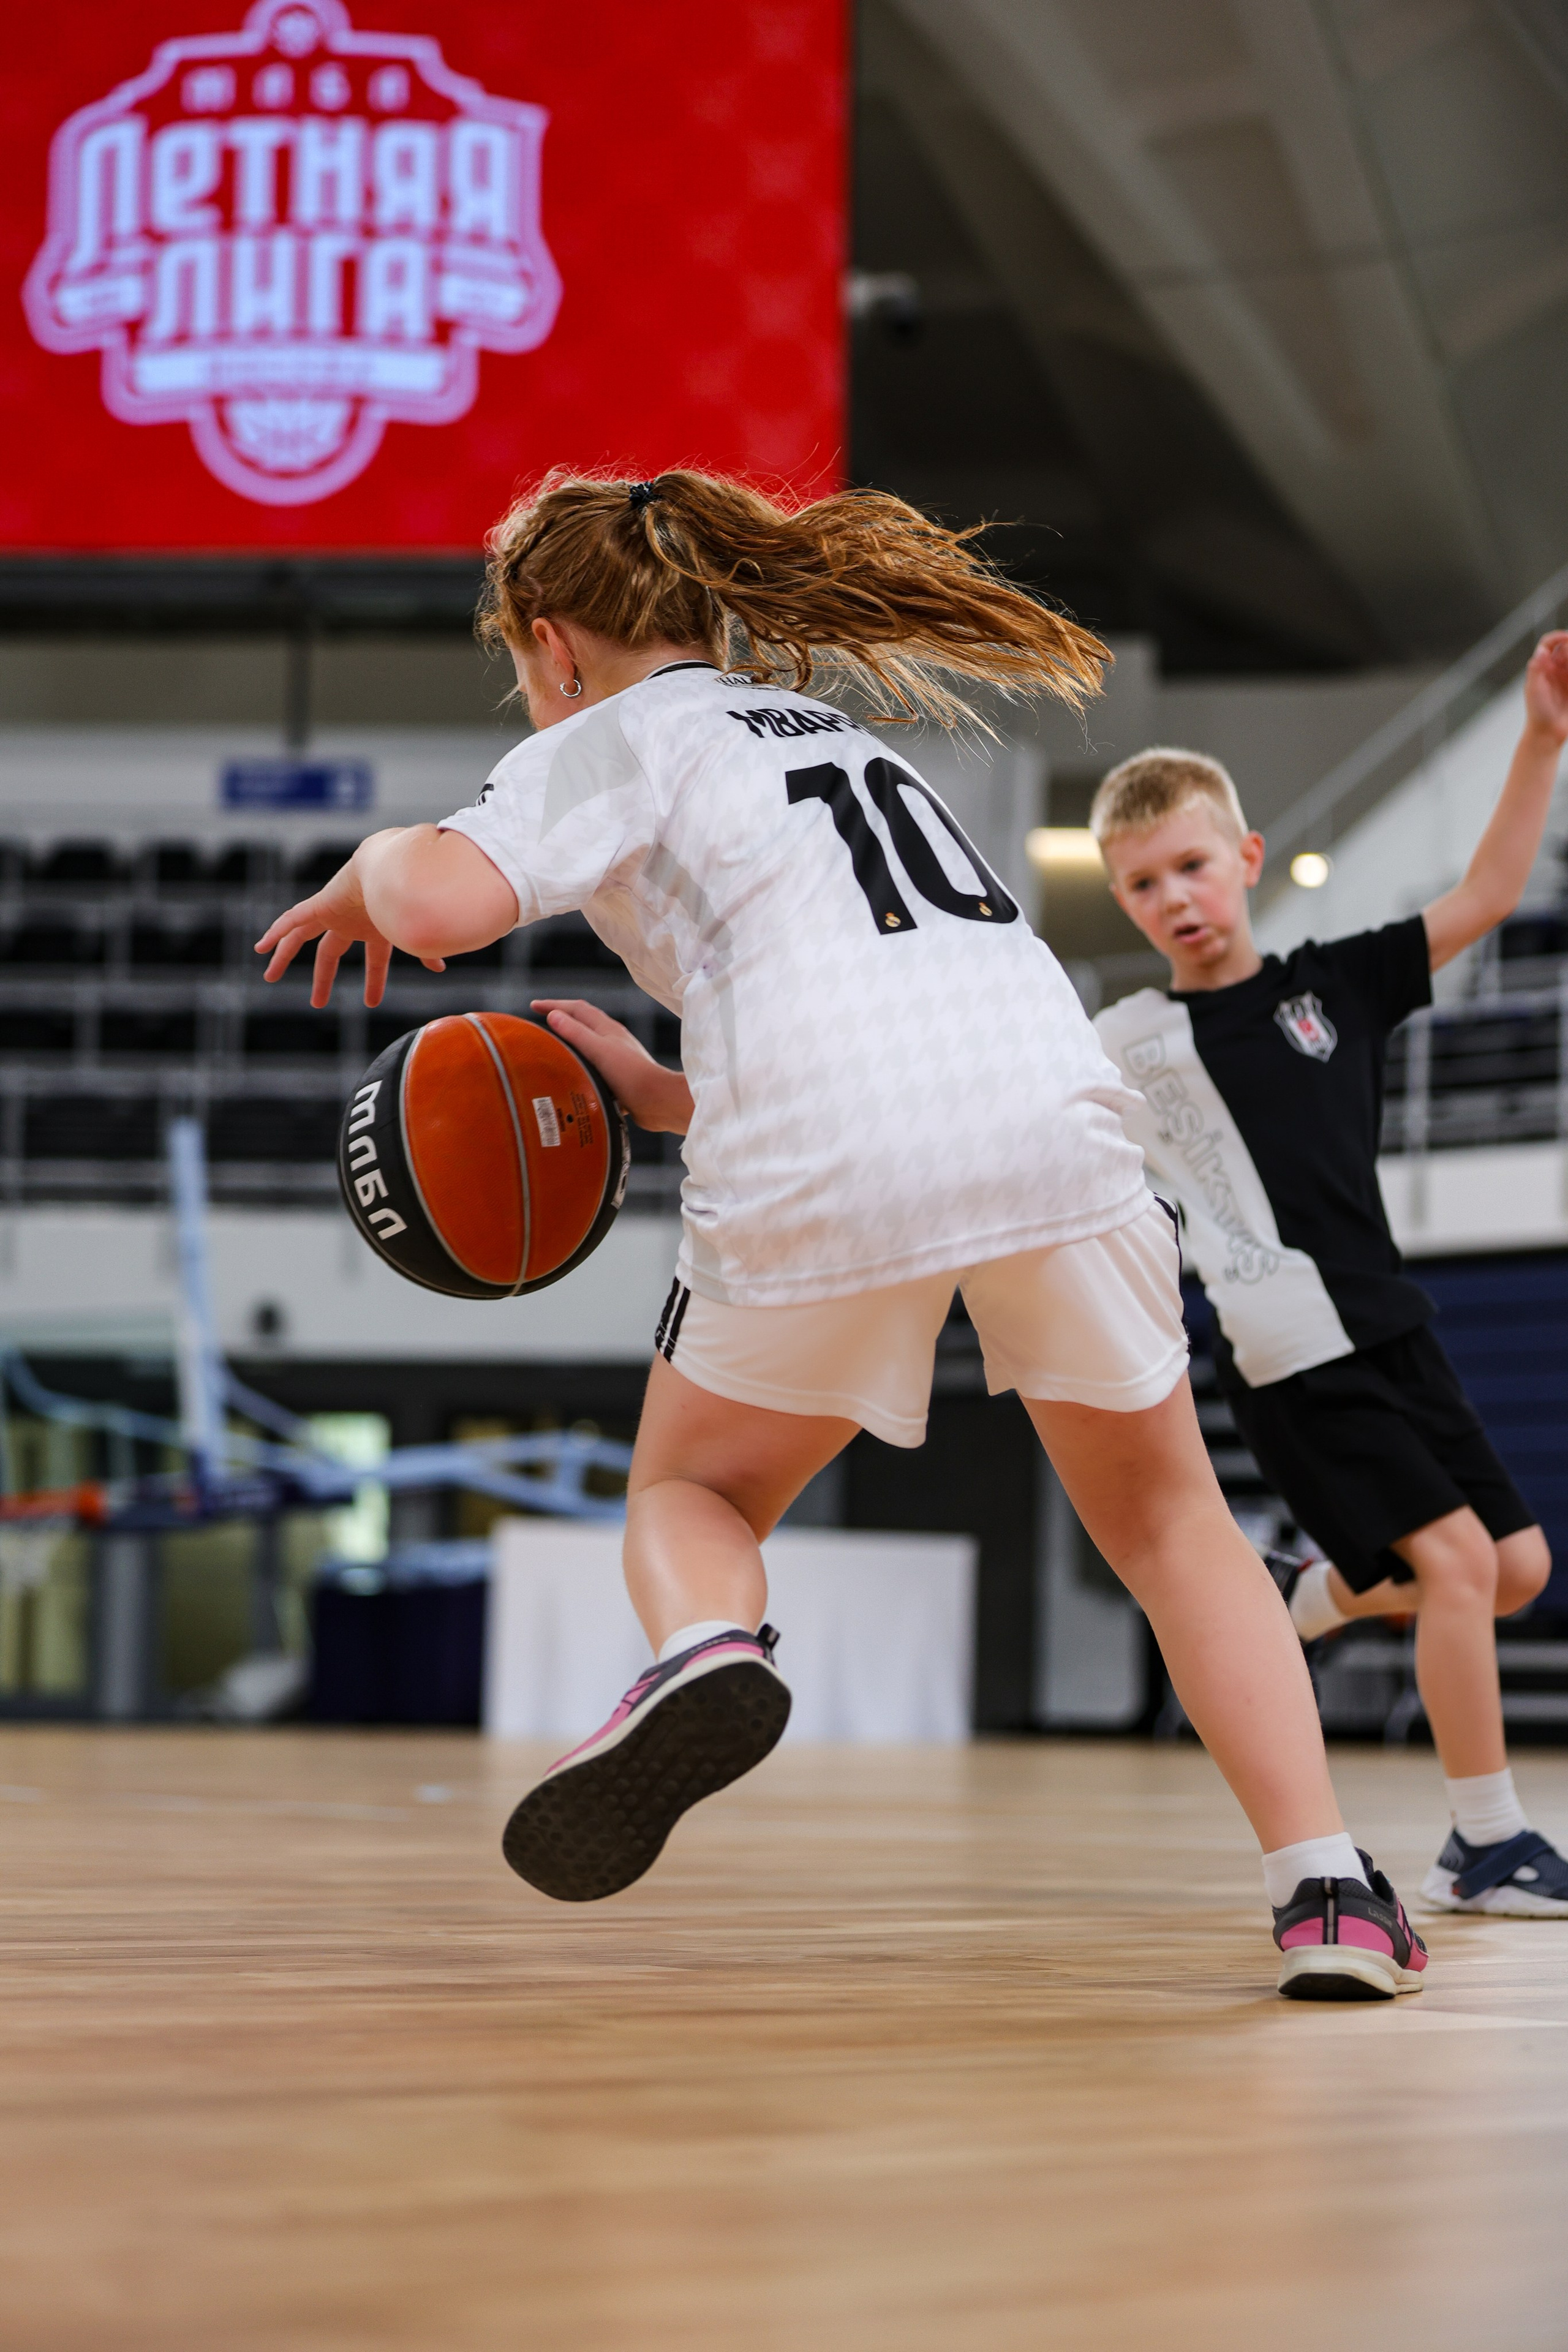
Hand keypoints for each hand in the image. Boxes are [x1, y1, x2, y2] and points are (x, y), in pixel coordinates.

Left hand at [254, 848, 445, 1008]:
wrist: (399, 865)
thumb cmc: (413, 892)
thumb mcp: (417, 932)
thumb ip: (426, 951)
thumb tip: (442, 969)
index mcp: (376, 928)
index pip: (374, 959)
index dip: (374, 980)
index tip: (372, 1002)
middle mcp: (351, 921)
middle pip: (330, 953)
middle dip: (323, 977)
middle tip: (317, 1003)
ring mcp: (333, 912)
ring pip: (301, 937)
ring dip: (285, 956)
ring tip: (269, 976)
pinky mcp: (320, 903)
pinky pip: (292, 919)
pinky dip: (276, 932)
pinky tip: (261, 948)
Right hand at [532, 998, 692, 1132]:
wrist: (659, 1101)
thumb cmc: (631, 1075)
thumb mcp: (599, 1051)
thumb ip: (577, 1033)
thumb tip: (554, 1015)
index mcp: (608, 1029)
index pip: (577, 1009)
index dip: (555, 1005)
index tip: (534, 1006)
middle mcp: (614, 1040)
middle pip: (584, 1024)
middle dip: (562, 1020)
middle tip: (541, 1023)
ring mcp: (618, 1059)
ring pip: (590, 1046)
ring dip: (572, 1044)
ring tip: (553, 1051)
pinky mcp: (620, 1078)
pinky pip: (595, 1067)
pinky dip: (582, 1067)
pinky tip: (574, 1079)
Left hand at [1523, 630, 1567, 743]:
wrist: (1548, 733)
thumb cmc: (1537, 713)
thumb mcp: (1534, 690)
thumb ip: (1537, 669)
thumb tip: (1541, 651)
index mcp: (1542, 666)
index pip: (1549, 643)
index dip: (1558, 636)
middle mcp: (1555, 668)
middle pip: (1566, 648)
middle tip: (1567, 666)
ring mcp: (1566, 676)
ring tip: (1567, 681)